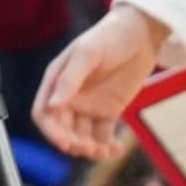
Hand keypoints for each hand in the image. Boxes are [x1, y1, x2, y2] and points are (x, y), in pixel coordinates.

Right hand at [33, 3, 168, 160]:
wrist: (142, 34)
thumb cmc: (110, 36)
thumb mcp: (88, 53)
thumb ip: (69, 79)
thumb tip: (53, 105)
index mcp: (57, 81)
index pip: (43, 113)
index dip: (51, 131)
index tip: (66, 144)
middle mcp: (69, 96)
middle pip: (62, 130)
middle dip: (73, 143)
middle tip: (91, 148)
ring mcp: (89, 105)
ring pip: (81, 137)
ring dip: (89, 149)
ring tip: (105, 151)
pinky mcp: (108, 111)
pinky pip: (102, 136)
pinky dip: (107, 146)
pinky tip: (116, 149)